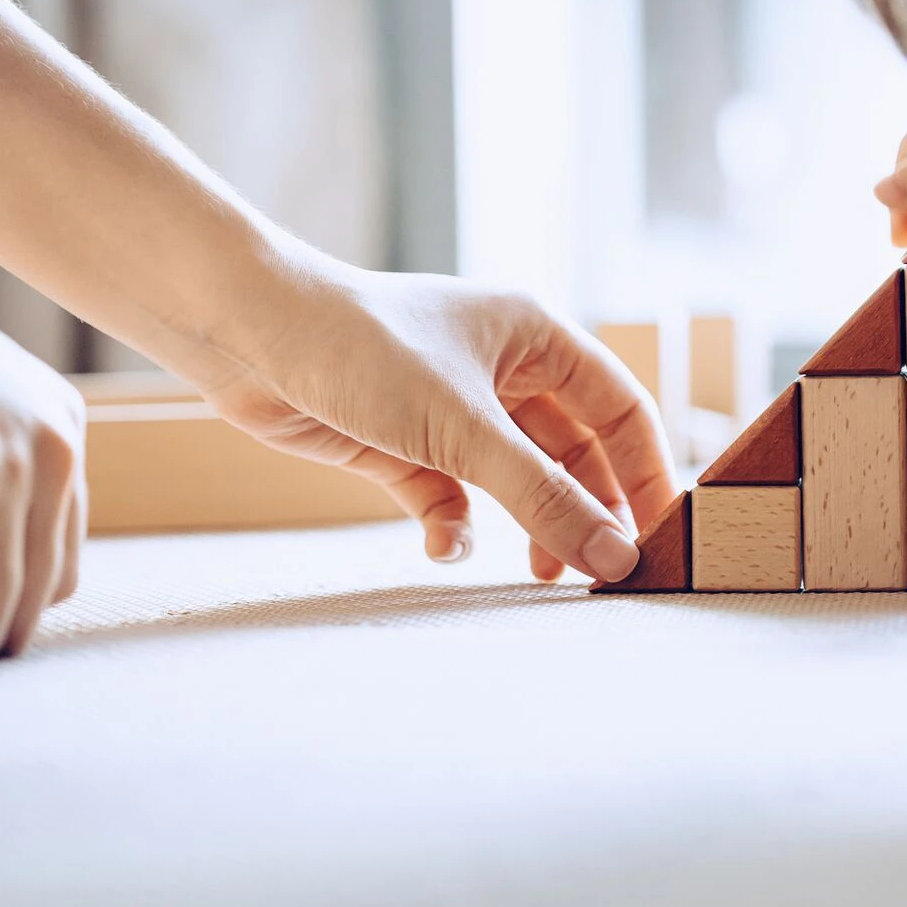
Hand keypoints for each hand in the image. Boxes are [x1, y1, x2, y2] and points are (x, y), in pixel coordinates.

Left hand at [202, 267, 678, 585]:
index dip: (645, 471)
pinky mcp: (401, 442)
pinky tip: (443, 546)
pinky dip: (453, 524)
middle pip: (572, 452)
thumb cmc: (363, 348)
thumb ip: (545, 499)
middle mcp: (501, 368)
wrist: (244, 333)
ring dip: (525, 525)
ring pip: (513, 479)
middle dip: (582, 510)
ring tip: (537, 574)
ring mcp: (451, 407)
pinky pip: (451, 495)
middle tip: (599, 571)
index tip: (661, 535)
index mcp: (535, 336)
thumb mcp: (468, 430)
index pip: (621, 408)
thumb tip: (614, 558)